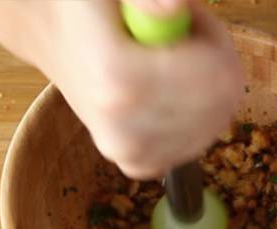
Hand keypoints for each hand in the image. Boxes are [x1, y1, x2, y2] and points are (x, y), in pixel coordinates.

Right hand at [0, 0, 242, 179]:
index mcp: (118, 81)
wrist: (56, 36)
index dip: (215, 41)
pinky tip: (165, 96)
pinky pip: (195, 141)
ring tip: (166, 65)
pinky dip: (192, 118)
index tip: (189, 20)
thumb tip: (174, 10)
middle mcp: (122, 129)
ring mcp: (130, 154)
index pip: (219, 76)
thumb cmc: (90, 5)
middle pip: (220, 104)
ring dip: (203, 92)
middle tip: (178, 41)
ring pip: (213, 124)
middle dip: (214, 66)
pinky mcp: (138, 165)